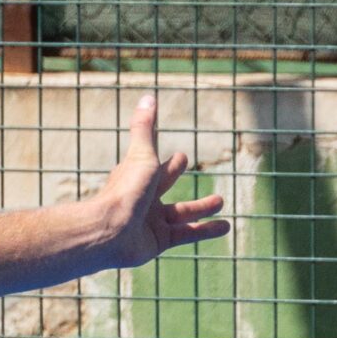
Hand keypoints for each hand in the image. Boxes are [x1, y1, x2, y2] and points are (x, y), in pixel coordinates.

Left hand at [90, 94, 230, 269]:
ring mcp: (150, 221)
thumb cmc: (125, 191)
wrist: (109, 231)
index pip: (157, 167)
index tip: (182, 158)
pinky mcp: (158, 241)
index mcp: (138, 178)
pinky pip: (187, 235)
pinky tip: (226, 227)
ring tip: (221, 202)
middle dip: (176, 178)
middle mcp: (143, 199)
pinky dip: (206, 231)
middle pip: (165, 188)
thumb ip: (144, 127)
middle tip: (192, 172)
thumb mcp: (141, 154)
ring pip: (182, 214)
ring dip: (202, 209)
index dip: (170, 164)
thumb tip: (148, 96)